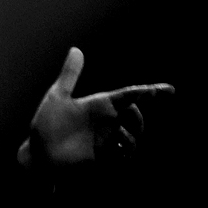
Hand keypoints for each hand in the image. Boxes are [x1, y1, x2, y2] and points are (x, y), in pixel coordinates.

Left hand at [17, 47, 173, 169]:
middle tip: (129, 115)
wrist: (38, 156)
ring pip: (134, 135)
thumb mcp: (57, 98)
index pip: (131, 95)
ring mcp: (107, 140)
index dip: (151, 92)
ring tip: (118, 134)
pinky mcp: (104, 157)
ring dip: (132, 134)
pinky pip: (125, 154)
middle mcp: (107, 122)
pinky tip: (117, 146)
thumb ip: (69, 75)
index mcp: (101, 105)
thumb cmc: (45, 127)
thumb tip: (76, 49)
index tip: (169, 91)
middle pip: (136, 115)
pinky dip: (127, 149)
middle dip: (138, 116)